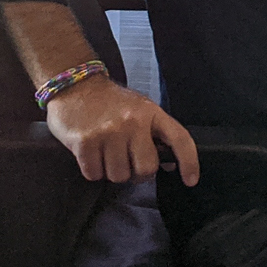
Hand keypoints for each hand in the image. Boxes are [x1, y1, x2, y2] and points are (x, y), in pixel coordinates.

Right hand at [45, 74, 199, 185]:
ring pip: (119, 176)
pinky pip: (94, 175)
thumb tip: (170, 163)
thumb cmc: (110, 102)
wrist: (76, 86)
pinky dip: (92, 170)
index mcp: (151, 113)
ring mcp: (108, 132)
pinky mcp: (85, 143)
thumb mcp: (139, 109)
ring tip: (106, 151)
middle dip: (136, 172)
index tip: (191, 180)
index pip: (180, 139)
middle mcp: (132, 122)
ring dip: (111, 171)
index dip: (189, 162)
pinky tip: (91, 152)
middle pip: (146, 169)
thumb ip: (154, 133)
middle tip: (127, 159)